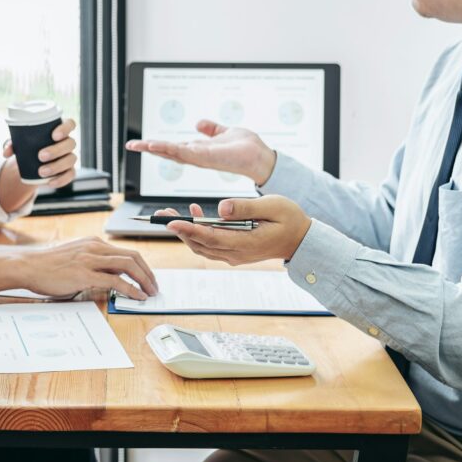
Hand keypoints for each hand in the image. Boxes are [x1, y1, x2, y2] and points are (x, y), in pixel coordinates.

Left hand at [3, 117, 78, 187]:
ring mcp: (70, 157)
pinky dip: (61, 180)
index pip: (70, 124)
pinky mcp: (69, 171)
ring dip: (56, 166)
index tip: (54, 135)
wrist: (31, 164)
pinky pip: (70, 175)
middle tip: (41, 156)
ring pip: (71, 160)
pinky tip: (50, 183)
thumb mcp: (19, 143)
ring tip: (41, 171)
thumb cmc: (29, 147)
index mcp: (59, 130)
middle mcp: (68, 143)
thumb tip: (6, 152)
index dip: (66, 128)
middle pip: (70, 143)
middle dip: (57, 150)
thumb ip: (12, 144)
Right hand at [21, 237, 158, 299]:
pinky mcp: (85, 274)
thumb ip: (94, 263)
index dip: (141, 265)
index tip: (148, 277)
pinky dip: (130, 289)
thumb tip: (112, 277)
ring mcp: (90, 260)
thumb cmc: (49, 266)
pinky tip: (137, 296)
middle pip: (133, 256)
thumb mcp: (76, 258)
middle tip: (154, 286)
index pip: (126, 252)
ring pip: (128, 265)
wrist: (29, 267)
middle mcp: (95, 247)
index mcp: (94, 243)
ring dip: (144, 280)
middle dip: (148, 272)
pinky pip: (115, 280)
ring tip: (150, 292)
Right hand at [126, 119, 276, 184]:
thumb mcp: (225, 132)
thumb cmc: (247, 147)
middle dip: (148, 148)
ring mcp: (200, 158)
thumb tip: (198, 123)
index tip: (141, 143)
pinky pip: (183, 153)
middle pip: (168, 151)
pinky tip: (156, 146)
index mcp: (199, 150)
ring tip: (138, 145)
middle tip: (130, 145)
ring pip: (172, 152)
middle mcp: (197, 156)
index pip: (174, 147)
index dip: (157, 145)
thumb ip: (212, 129)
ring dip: (155, 149)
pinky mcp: (205, 157)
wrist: (261, 157)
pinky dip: (168, 149)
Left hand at [161, 196, 311, 265]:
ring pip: (202, 246)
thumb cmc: (290, 220)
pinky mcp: (234, 250)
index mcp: (245, 243)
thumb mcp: (272, 206)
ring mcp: (234, 254)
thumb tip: (220, 208)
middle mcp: (236, 252)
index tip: (171, 222)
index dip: (188, 230)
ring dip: (185, 231)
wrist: (301, 239)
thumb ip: (246, 207)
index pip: (210, 238)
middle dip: (178, 229)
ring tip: (171, 213)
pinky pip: (210, 244)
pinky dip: (198, 232)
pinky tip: (196, 214)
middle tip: (160, 214)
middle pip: (199, 244)